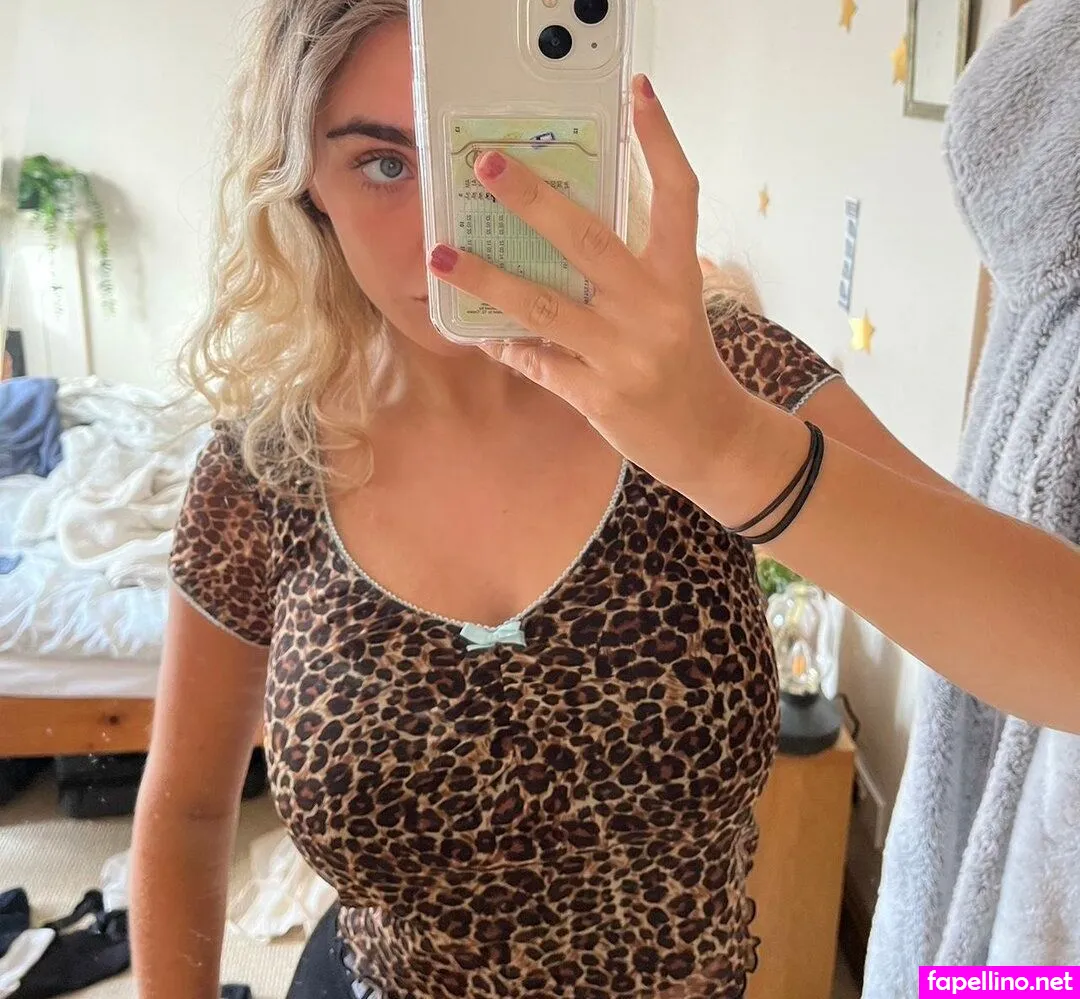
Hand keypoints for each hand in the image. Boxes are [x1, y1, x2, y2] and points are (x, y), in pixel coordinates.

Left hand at [426, 75, 753, 501]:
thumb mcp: (675, 306)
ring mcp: (625, 356)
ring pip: (543, 307)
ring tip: (440, 256)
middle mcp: (655, 310)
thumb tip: (557, 236)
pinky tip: (481, 334)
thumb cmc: (686, 363)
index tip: (637, 93)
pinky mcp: (599, 397)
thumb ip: (629, 273)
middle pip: (588, 241)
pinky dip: (506, 346)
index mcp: (678, 278)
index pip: (677, 196)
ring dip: (486, 280)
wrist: (708, 439)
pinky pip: (537, 363)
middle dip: (532, 200)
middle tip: (487, 166)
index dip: (660, 142)